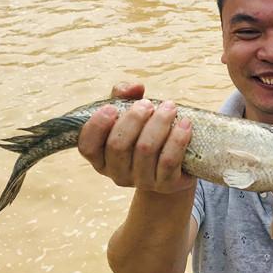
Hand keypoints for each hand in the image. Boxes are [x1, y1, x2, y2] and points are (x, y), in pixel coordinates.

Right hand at [77, 82, 195, 193]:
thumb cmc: (147, 132)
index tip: (111, 107)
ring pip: (145, 150)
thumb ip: (125, 95)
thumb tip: (135, 87)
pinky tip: (185, 123)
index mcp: (101, 157)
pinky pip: (168, 161)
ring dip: (159, 123)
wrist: (178, 164)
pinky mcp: (165, 185)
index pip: (87, 146)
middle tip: (147, 104)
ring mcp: (141, 181)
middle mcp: (117, 173)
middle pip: (118, 145)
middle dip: (133, 119)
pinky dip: (177, 139)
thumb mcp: (130, 112)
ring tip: (170, 107)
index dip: (96, 126)